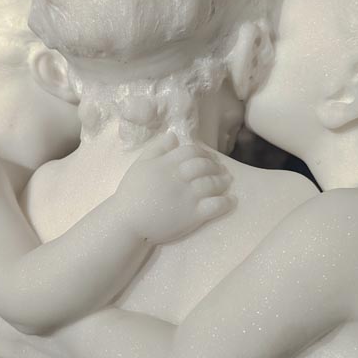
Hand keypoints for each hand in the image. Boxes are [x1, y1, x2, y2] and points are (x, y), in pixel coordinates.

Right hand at [115, 133, 234, 243]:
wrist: (127, 222)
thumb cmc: (132, 193)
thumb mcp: (140, 165)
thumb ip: (156, 148)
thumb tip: (174, 135)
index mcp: (166, 164)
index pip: (191, 151)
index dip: (202, 153)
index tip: (207, 157)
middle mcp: (179, 177)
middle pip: (204, 165)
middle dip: (215, 165)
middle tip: (220, 169)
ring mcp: (187, 197)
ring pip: (212, 183)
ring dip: (222, 181)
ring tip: (227, 181)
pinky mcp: (193, 216)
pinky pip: (215, 206)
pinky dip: (225, 202)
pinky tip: (230, 200)